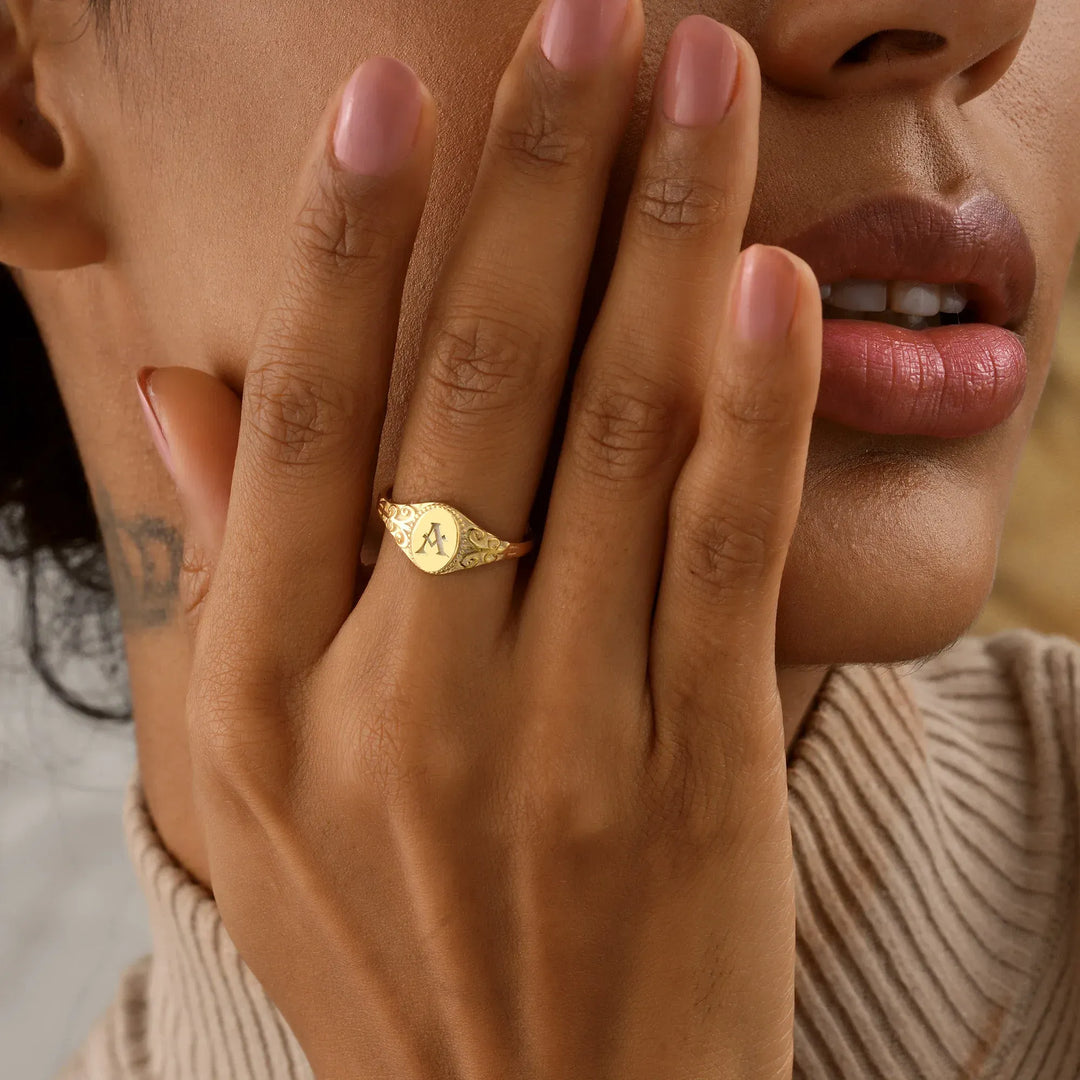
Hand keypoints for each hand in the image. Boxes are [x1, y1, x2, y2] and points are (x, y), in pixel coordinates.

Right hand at [141, 1, 821, 1076]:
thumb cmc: (398, 947)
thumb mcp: (262, 790)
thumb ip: (228, 574)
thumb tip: (189, 388)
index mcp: (260, 696)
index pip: (309, 408)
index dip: (353, 229)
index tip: (400, 85)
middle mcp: (391, 698)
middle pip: (468, 378)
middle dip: (534, 174)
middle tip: (585, 15)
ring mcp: (548, 734)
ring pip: (611, 431)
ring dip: (659, 234)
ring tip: (692, 83)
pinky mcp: (690, 770)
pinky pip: (720, 550)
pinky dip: (746, 400)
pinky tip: (766, 274)